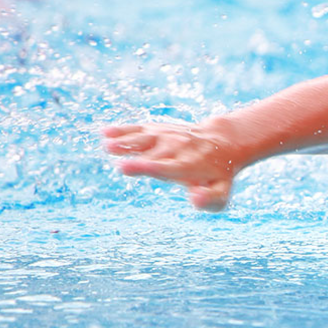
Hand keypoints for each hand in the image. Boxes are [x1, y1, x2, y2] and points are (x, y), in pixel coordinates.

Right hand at [102, 121, 241, 210]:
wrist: (222, 141)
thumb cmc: (217, 174)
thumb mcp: (221, 191)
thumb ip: (210, 198)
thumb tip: (196, 199)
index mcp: (190, 166)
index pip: (169, 167)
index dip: (152, 167)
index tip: (136, 167)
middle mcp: (176, 148)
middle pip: (153, 153)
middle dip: (137, 157)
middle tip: (119, 163)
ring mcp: (166, 137)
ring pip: (144, 138)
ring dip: (126, 141)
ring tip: (108, 145)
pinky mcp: (157, 129)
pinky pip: (139, 128)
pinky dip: (123, 130)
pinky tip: (105, 132)